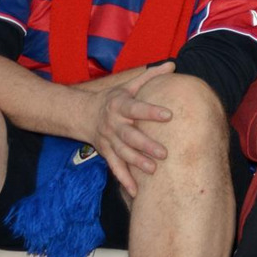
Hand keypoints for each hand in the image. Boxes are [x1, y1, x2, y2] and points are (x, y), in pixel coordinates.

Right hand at [87, 62, 175, 196]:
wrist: (83, 115)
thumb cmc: (114, 99)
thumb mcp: (128, 85)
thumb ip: (150, 76)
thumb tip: (173, 64)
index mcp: (119, 105)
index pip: (136, 108)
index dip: (151, 111)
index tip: (169, 115)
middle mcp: (113, 124)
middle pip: (129, 136)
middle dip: (146, 145)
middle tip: (164, 153)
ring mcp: (108, 141)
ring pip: (122, 154)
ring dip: (136, 163)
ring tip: (153, 171)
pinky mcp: (106, 153)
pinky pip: (115, 168)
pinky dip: (124, 180)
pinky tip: (137, 192)